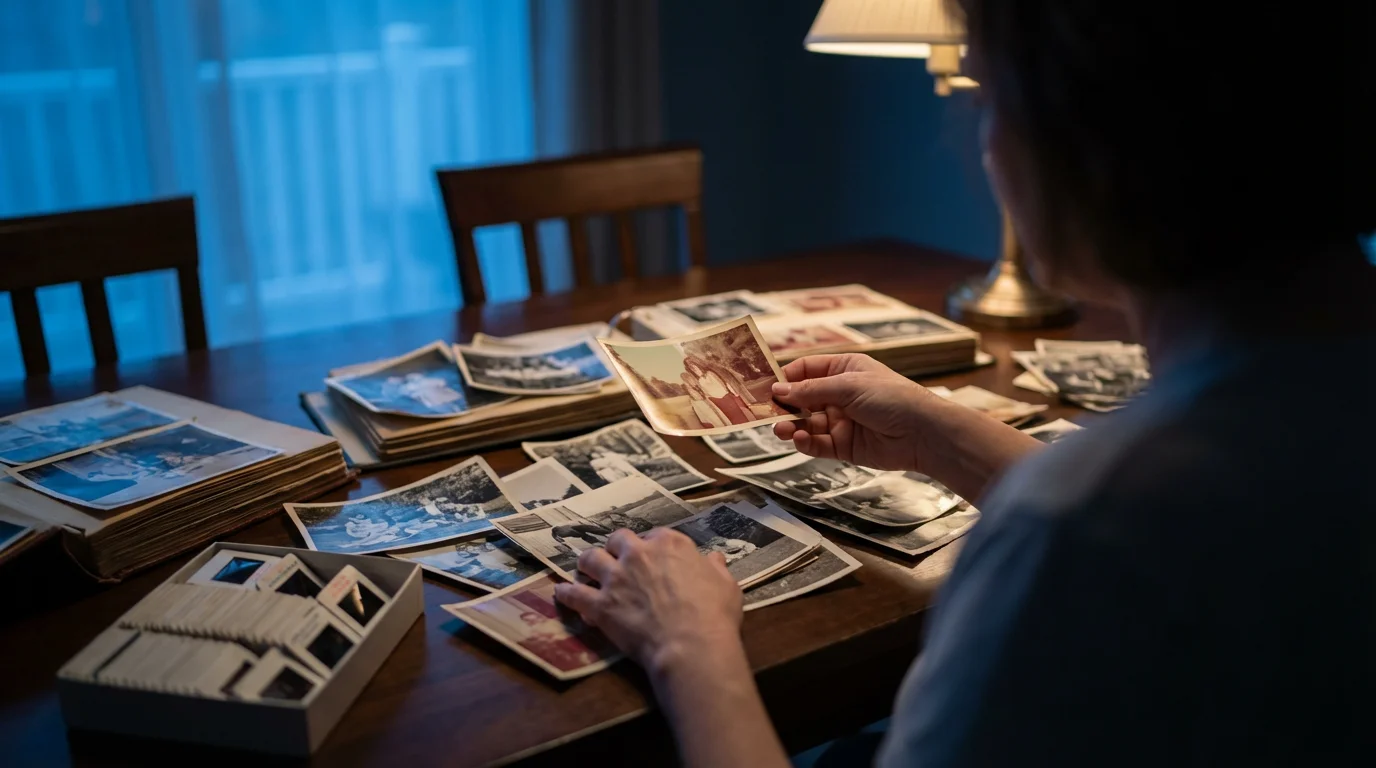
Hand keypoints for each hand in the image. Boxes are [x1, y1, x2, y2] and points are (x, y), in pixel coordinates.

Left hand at [554, 528, 743, 678]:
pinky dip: (566, 593)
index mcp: (670, 544)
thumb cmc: (714, 615)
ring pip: (590, 559)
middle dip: (615, 548)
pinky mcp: (600, 604)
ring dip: (587, 563)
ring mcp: (616, 578)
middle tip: (615, 559)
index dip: (651, 546)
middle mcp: (639, 553)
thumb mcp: (726, 586)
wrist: (691, 645)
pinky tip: (560, 592)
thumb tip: (715, 559)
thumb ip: (716, 569)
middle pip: (618, 540)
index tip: (651, 556)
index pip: (654, 535)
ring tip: (583, 570)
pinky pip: (574, 594)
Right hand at [771, 353, 941, 470]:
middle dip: (785, 405)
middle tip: (765, 412)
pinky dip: (806, 442)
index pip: (806, 370)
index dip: (786, 377)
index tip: (765, 386)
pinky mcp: (844, 446)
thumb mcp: (849, 386)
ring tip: (780, 429)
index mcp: (843, 370)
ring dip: (792, 425)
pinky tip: (799, 439)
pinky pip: (817, 443)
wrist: (923, 433)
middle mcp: (840, 394)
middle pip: (802, 398)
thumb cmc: (893, 398)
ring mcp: (841, 421)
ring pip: (807, 423)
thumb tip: (778, 390)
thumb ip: (811, 390)